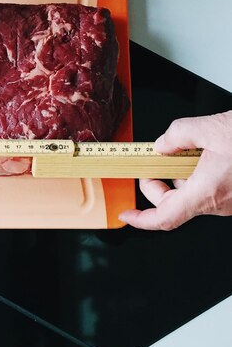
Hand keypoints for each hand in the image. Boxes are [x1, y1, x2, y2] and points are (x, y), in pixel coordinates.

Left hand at [119, 111, 231, 229]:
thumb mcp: (210, 127)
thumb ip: (178, 135)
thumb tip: (162, 144)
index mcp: (207, 192)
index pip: (165, 218)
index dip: (141, 220)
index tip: (126, 214)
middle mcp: (219, 203)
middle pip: (174, 204)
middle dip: (157, 185)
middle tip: (153, 163)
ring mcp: (230, 201)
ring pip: (193, 195)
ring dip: (181, 177)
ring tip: (189, 150)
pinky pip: (210, 190)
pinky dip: (199, 175)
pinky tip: (207, 153)